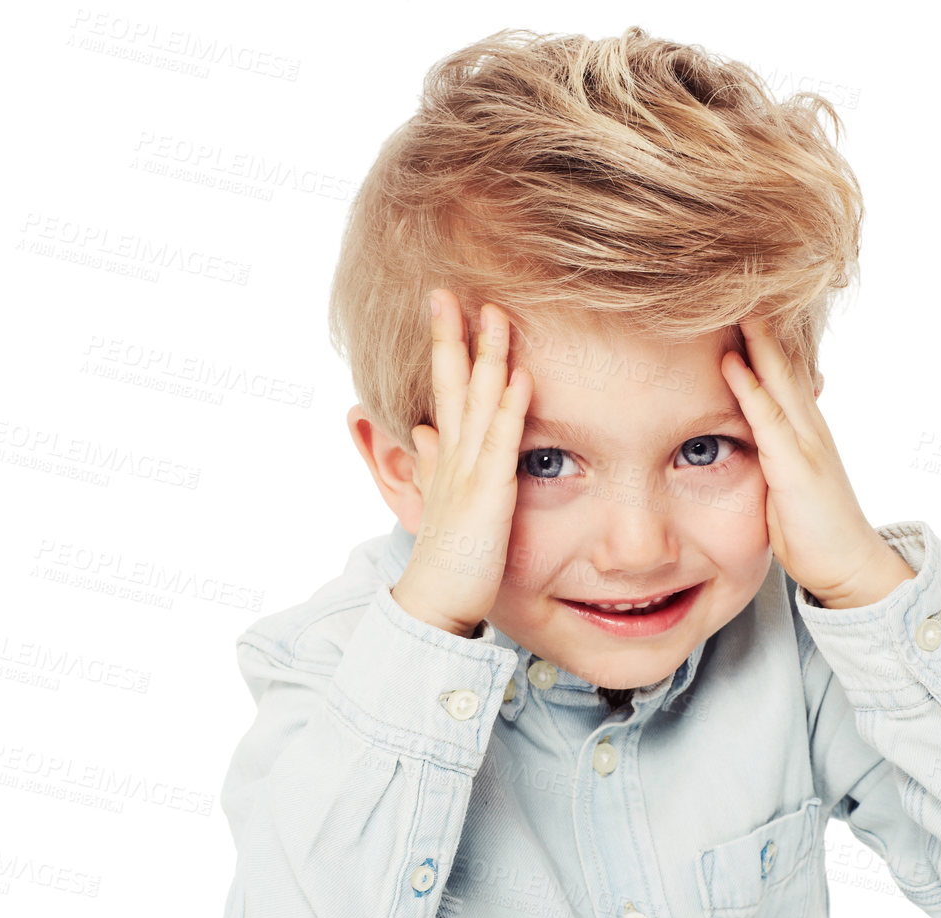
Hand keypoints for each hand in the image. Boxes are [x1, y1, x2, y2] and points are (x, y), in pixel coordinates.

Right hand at [390, 290, 532, 636]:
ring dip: (487, 356)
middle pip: (451, 383)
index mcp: (443, 456)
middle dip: (451, 335)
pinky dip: (511, 407)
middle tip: (446, 290)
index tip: (445, 307)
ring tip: (495, 313)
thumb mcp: (436, 503)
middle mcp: (451, 456)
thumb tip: (420, 432)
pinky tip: (520, 376)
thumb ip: (429, 465)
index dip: (445, 347)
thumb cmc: (443, 560)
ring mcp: (468, 471)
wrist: (433, 603)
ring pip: (478, 402)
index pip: (444, 390)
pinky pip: (502, 442)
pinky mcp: (488, 494)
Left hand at [720, 317, 912, 608]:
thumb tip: (741, 435)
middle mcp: (809, 425)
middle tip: (737, 277)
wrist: (851, 568)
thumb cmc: (814, 531)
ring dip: (755, 338)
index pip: (782, 368)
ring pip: (777, 377)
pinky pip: (768, 419)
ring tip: (732, 299)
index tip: (737, 297)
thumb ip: (768, 452)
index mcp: (805, 427)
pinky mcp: (797, 467)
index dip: (761, 333)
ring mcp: (806, 443)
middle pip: (782, 359)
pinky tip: (731, 362)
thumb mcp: (786, 482)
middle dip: (759, 320)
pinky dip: (748, 388)